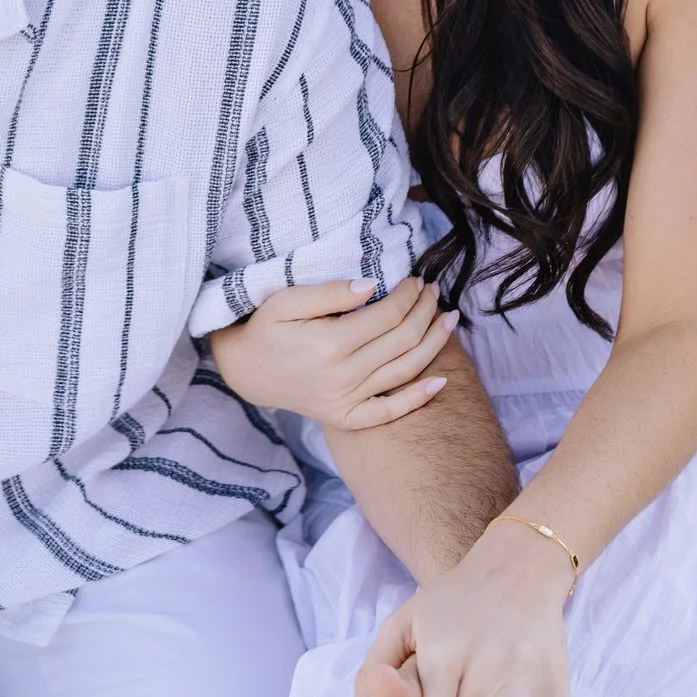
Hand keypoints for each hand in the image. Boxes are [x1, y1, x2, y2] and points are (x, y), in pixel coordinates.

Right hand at [210, 275, 456, 430]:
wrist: (247, 372)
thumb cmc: (266, 328)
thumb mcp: (287, 300)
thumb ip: (330, 293)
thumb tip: (372, 285)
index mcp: (329, 343)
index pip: (387, 315)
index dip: (408, 295)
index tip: (416, 279)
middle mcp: (343, 375)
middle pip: (401, 340)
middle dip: (424, 312)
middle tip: (434, 291)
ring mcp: (346, 400)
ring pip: (404, 371)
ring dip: (433, 343)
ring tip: (449, 320)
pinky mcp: (346, 417)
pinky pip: (388, 411)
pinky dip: (417, 399)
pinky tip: (441, 381)